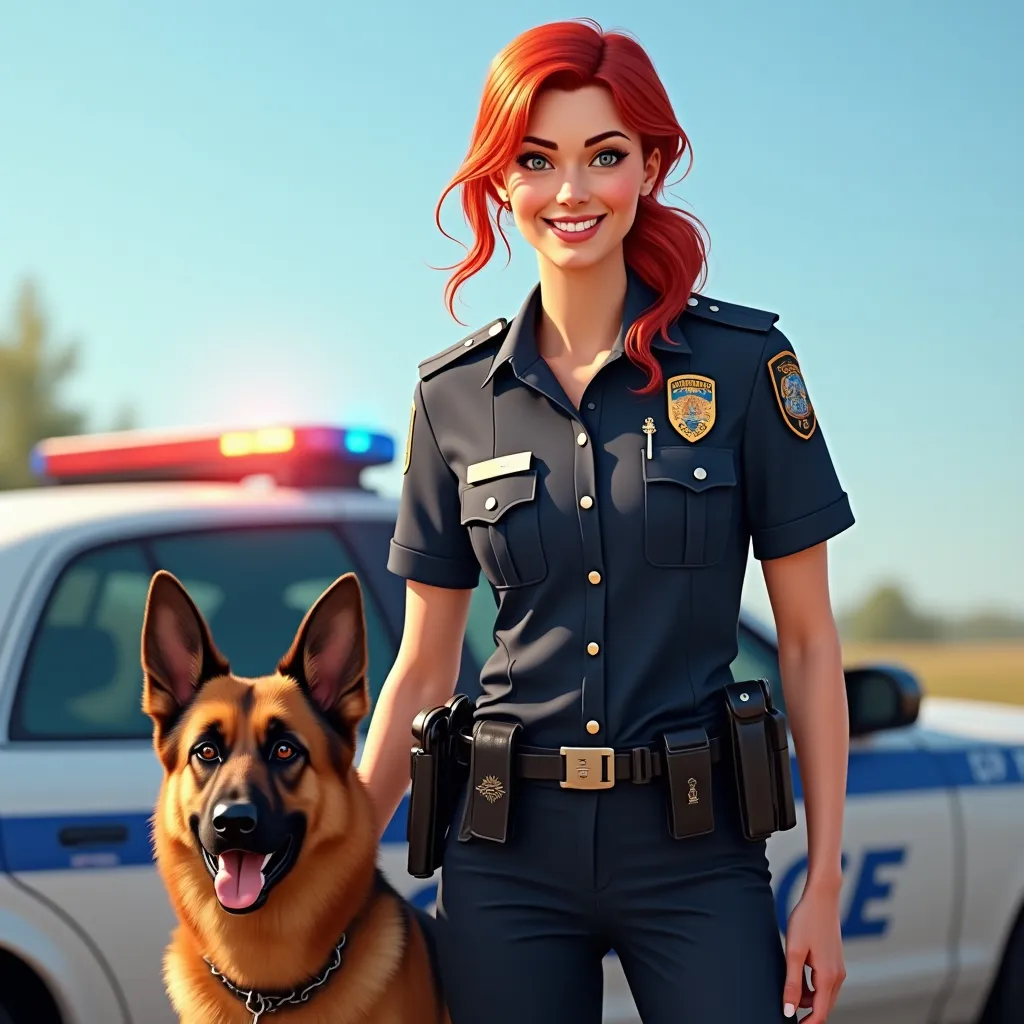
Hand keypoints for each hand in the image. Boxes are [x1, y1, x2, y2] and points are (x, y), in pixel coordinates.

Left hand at [782, 886, 845, 1020]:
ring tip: (788, 990)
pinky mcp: (835, 960)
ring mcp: (838, 968)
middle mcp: (838, 976)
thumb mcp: (794, 952)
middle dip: (807, 1013)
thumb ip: (792, 983)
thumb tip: (789, 1010)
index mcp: (828, 977)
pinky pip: (825, 983)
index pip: (819, 1013)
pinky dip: (812, 987)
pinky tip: (797, 976)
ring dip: (808, 999)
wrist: (822, 897)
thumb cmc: (807, 920)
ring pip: (824, 995)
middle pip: (823, 1007)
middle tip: (786, 1010)